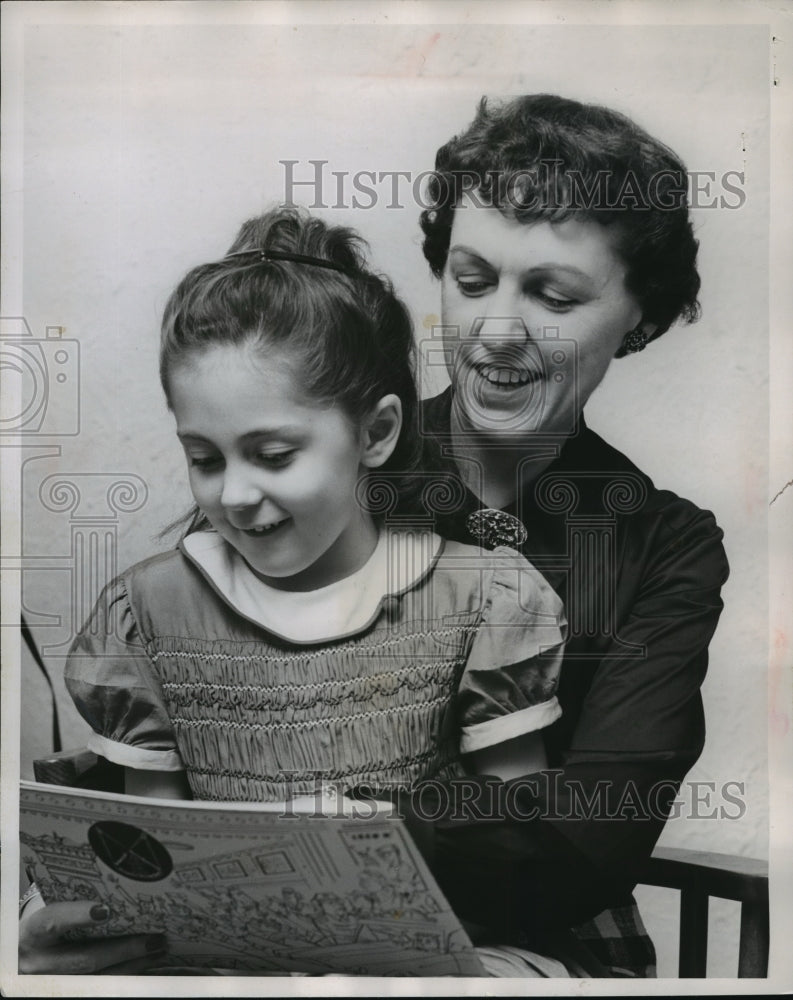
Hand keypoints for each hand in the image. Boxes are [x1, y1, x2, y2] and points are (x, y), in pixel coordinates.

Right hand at [19, 899, 167, 974]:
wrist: (23, 955)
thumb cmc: (43, 928)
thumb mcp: (48, 915)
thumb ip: (73, 908)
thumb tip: (116, 896)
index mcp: (32, 933)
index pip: (52, 922)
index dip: (77, 916)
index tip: (105, 910)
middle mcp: (40, 963)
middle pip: (84, 959)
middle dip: (123, 949)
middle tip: (154, 938)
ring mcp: (53, 982)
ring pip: (97, 978)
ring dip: (132, 964)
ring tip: (158, 948)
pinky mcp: (69, 991)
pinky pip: (101, 987)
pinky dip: (125, 973)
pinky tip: (145, 963)